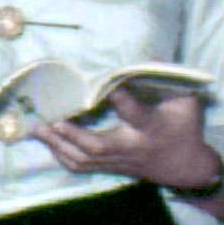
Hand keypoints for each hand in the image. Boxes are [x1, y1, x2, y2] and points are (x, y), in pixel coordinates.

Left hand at [45, 89, 223, 197]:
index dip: (121, 99)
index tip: (106, 84)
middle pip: (98, 145)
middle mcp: (132, 146)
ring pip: (84, 159)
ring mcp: (119, 161)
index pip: (135, 113)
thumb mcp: (186, 101)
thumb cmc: (186, 128)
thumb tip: (147, 56)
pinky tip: (47, 142)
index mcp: (151, 127)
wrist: (186, 168)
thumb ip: (168, 79)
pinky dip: (62, 155)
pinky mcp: (111, 168)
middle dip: (72, 135)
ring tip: (37, 129)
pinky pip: (82, 166)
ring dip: (59, 145)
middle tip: (51, 120)